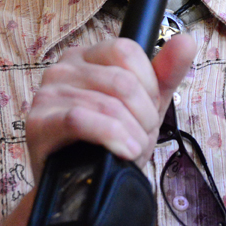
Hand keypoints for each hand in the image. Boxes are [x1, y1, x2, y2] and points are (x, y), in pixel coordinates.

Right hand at [24, 33, 196, 181]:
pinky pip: (80, 120)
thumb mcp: (145, 105)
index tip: (149, 109)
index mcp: (87, 56)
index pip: (126, 50)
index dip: (148, 84)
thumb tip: (187, 41)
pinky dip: (111, 136)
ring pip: (107, 103)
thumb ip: (166, 73)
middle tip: (141, 134)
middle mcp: (63, 67)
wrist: (83, 185)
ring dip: (131, 132)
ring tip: (131, 148)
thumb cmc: (110, 141)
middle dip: (143, 114)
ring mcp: (47, 94)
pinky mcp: (38, 123)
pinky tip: (123, 151)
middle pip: (121, 80)